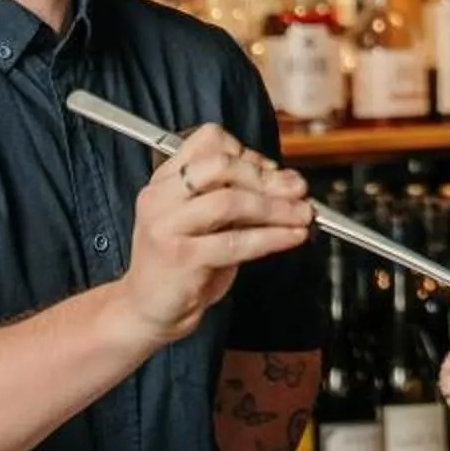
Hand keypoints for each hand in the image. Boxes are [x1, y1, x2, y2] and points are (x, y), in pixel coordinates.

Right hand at [111, 126, 312, 348]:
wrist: (146, 310)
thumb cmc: (181, 264)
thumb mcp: (205, 222)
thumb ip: (235, 197)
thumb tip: (287, 183)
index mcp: (165, 180)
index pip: (209, 141)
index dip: (248, 152)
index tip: (274, 171)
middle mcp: (161, 197)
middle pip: (220, 164)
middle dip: (266, 177)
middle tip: (297, 190)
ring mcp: (167, 226)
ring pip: (230, 201)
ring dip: (276, 208)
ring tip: (303, 215)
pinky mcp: (181, 257)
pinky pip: (236, 242)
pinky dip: (272, 237)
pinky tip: (292, 237)